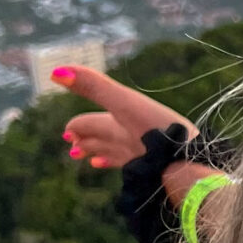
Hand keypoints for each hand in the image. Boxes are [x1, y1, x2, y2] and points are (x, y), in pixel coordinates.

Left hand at [53, 66, 196, 172]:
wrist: (187, 165)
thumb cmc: (157, 131)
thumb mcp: (126, 102)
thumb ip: (94, 86)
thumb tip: (55, 72)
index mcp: (114, 128)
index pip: (89, 126)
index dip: (77, 127)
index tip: (68, 132)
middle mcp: (122, 146)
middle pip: (99, 143)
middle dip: (86, 143)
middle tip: (73, 148)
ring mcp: (139, 160)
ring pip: (115, 157)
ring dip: (102, 156)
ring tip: (92, 162)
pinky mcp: (157, 171)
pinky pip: (135, 169)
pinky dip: (125, 167)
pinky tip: (129, 170)